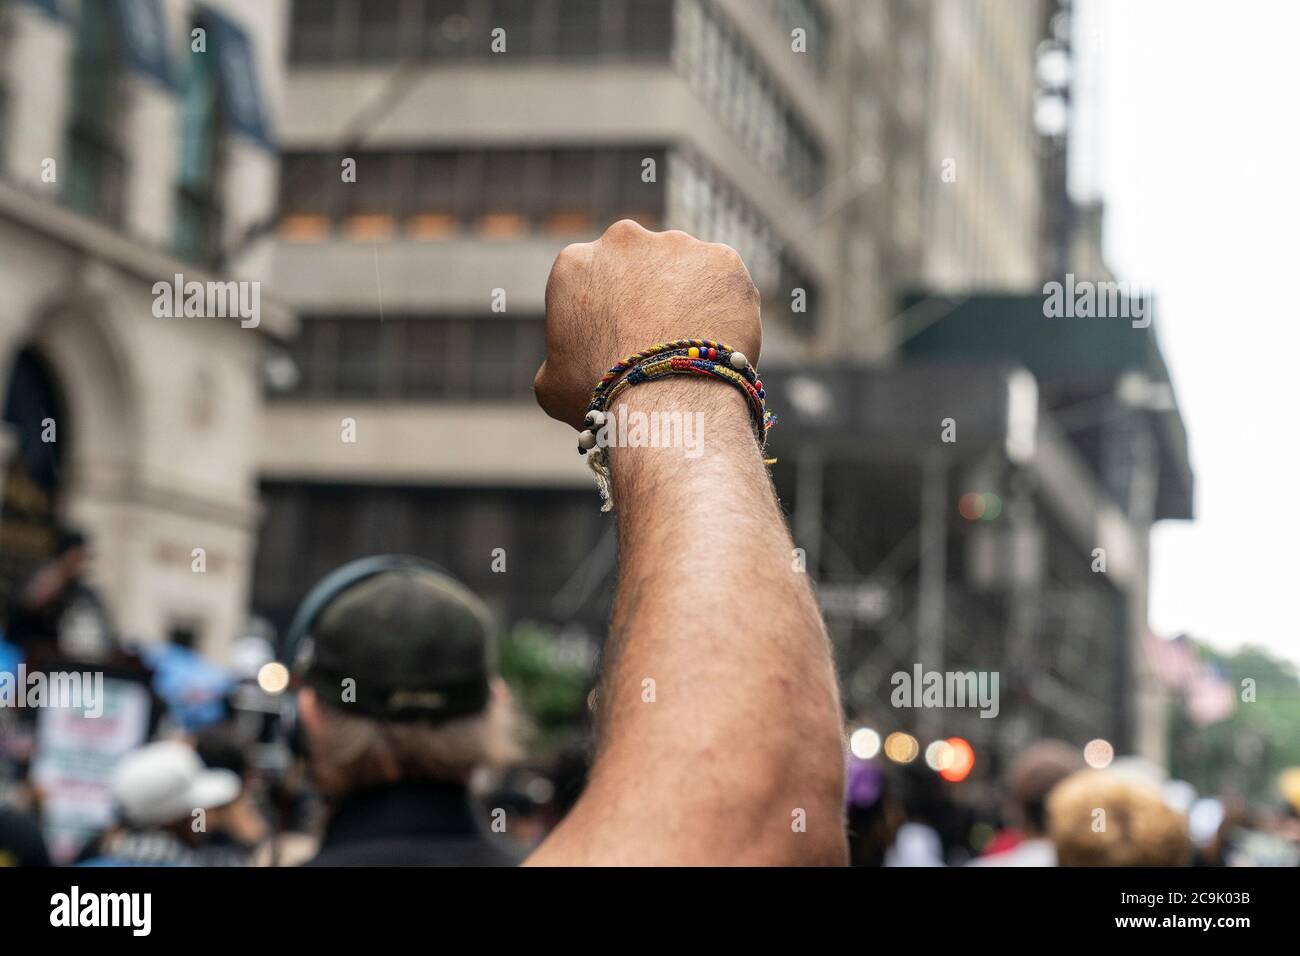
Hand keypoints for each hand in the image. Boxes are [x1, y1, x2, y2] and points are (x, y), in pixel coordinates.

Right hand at [533, 219, 762, 429]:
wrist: (666, 403)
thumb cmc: (601, 397)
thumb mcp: (550, 384)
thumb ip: (556, 359)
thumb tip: (564, 365)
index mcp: (575, 264)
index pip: (591, 281)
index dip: (605, 312)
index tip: (618, 340)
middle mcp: (624, 240)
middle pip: (639, 265)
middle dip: (647, 293)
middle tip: (658, 339)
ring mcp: (677, 245)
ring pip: (684, 270)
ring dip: (687, 296)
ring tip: (692, 345)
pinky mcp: (722, 259)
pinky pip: (724, 281)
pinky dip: (724, 304)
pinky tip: (720, 339)